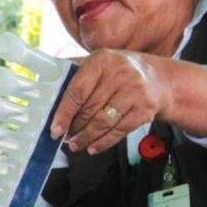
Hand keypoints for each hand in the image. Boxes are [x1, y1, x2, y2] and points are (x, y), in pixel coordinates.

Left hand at [50, 49, 171, 154]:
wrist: (161, 79)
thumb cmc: (122, 71)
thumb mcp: (100, 62)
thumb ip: (75, 69)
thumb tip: (46, 80)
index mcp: (102, 60)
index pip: (77, 91)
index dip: (63, 113)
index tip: (55, 128)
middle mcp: (120, 74)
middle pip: (89, 109)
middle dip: (73, 127)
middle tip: (64, 137)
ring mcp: (135, 92)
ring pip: (103, 122)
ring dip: (86, 137)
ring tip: (75, 144)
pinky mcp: (145, 110)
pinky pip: (119, 131)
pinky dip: (103, 142)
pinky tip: (92, 146)